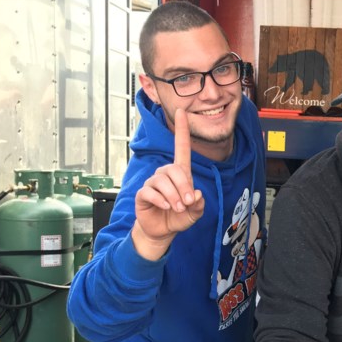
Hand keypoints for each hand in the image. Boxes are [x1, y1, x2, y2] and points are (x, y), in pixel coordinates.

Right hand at [132, 108, 204, 258]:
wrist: (162, 231)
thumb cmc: (179, 217)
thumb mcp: (195, 212)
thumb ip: (199, 204)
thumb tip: (196, 194)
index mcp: (180, 174)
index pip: (181, 148)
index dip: (182, 130)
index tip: (182, 111)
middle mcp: (165, 174)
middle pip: (174, 169)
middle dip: (183, 186)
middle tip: (188, 202)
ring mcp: (153, 183)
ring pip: (162, 181)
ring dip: (173, 196)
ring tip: (178, 208)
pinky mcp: (143, 194)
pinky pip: (150, 191)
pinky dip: (161, 200)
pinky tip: (166, 207)